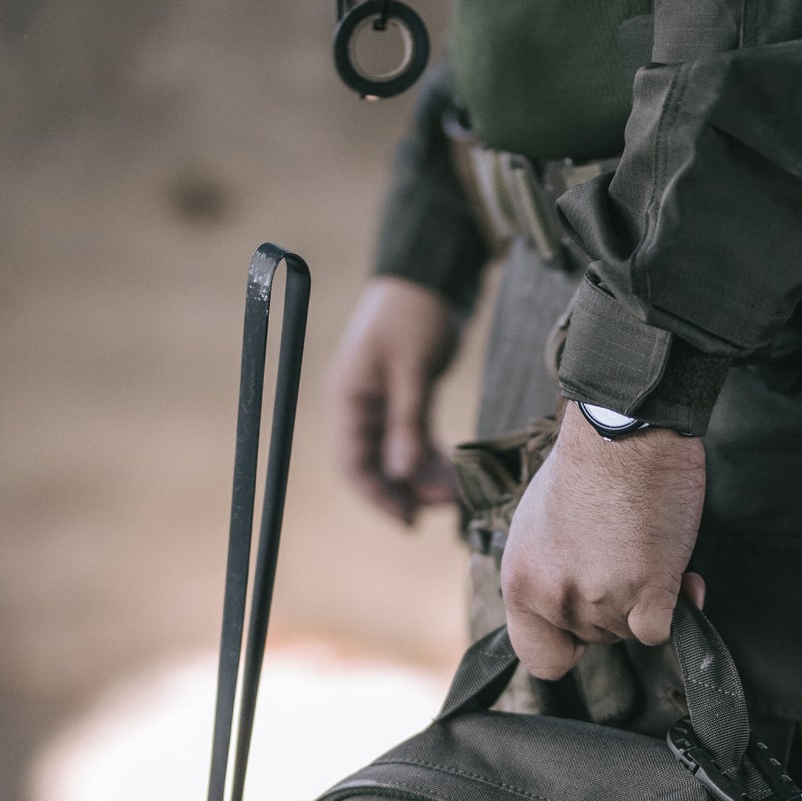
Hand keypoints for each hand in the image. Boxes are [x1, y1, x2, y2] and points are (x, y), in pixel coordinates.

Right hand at [324, 278, 462, 522]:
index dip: (377, 497)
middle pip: (373, 466)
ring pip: (395, 457)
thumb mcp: (412, 371)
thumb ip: (407, 423)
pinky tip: (451, 475)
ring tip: (453, 495)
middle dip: (405, 491)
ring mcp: (379, 405)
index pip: (352, 463)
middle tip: (440, 510)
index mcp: (348, 400)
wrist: (427, 279)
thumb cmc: (414, 316)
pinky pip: (410, 441)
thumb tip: (403, 474)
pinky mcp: (402, 401)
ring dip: (421, 478)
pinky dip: (428, 458)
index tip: (407, 521)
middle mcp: (358, 407)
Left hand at [500, 402, 706, 678]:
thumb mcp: (539, 527)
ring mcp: (600, 599)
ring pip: (631, 632)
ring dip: (648, 600)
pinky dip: (677, 606)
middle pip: (596, 640)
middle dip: (615, 608)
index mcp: (520, 582)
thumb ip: (549, 573)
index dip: (566, 644)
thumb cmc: (586, 464)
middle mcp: (553, 597)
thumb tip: (574, 604)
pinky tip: (680, 574)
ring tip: (650, 547)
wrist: (623, 428)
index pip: (539, 658)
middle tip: (627, 557)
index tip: (583, 622)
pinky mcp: (646, 593)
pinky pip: (662, 631)